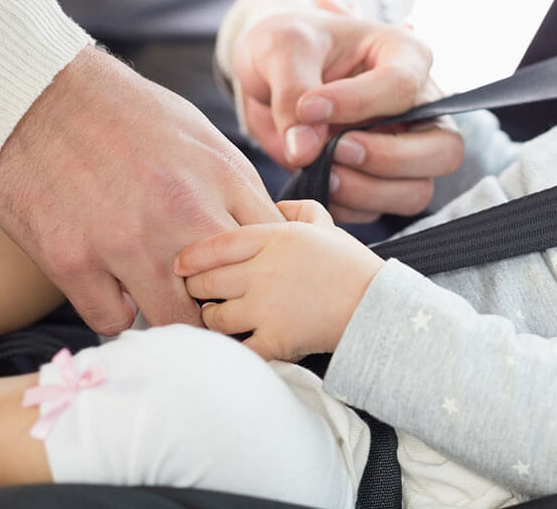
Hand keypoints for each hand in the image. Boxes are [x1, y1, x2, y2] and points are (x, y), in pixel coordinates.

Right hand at [0, 46, 280, 335]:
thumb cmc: (126, 112)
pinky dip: (115, 311)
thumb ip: (237, 188)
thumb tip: (267, 232)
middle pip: (233, 294)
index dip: (265, 271)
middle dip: (227, 306)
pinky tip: (113, 290)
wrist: (37, 92)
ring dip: (173, 317)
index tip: (252, 279)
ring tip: (164, 302)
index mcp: (222, 178)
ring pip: (176, 322)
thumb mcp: (201, 136)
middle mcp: (182, 213)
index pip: (272, 250)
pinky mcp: (72, 261)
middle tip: (211, 304)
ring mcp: (127, 241)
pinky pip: (112, 320)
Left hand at [175, 200, 383, 360]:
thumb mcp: (325, 225)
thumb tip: (275, 207)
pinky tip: (233, 346)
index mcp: (276, 238)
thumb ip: (296, 210)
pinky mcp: (275, 340)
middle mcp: (265, 271)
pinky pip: (237, 348)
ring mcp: (267, 307)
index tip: (180, 264)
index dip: (191, 257)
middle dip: (197, 289)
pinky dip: (231, 350)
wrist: (377, 306)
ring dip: (213, 319)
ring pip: (215, 317)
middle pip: (207, 282)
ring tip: (218, 317)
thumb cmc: (351, 265)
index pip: (216, 245)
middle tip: (198, 293)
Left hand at [231, 10, 462, 222]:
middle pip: (443, 149)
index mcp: (405, 55)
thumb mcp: (280, 48)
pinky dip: (346, 206)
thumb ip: (292, 91)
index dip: (357, 103)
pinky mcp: (379, 181)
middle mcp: (418, 106)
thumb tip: (305, 150)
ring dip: (367, 190)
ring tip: (321, 170)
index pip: (403, 86)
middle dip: (389, 158)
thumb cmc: (287, 46)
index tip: (308, 108)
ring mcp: (404, 148)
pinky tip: (316, 182)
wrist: (268, 73)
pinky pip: (378, 210)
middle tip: (337, 149)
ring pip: (417, 190)